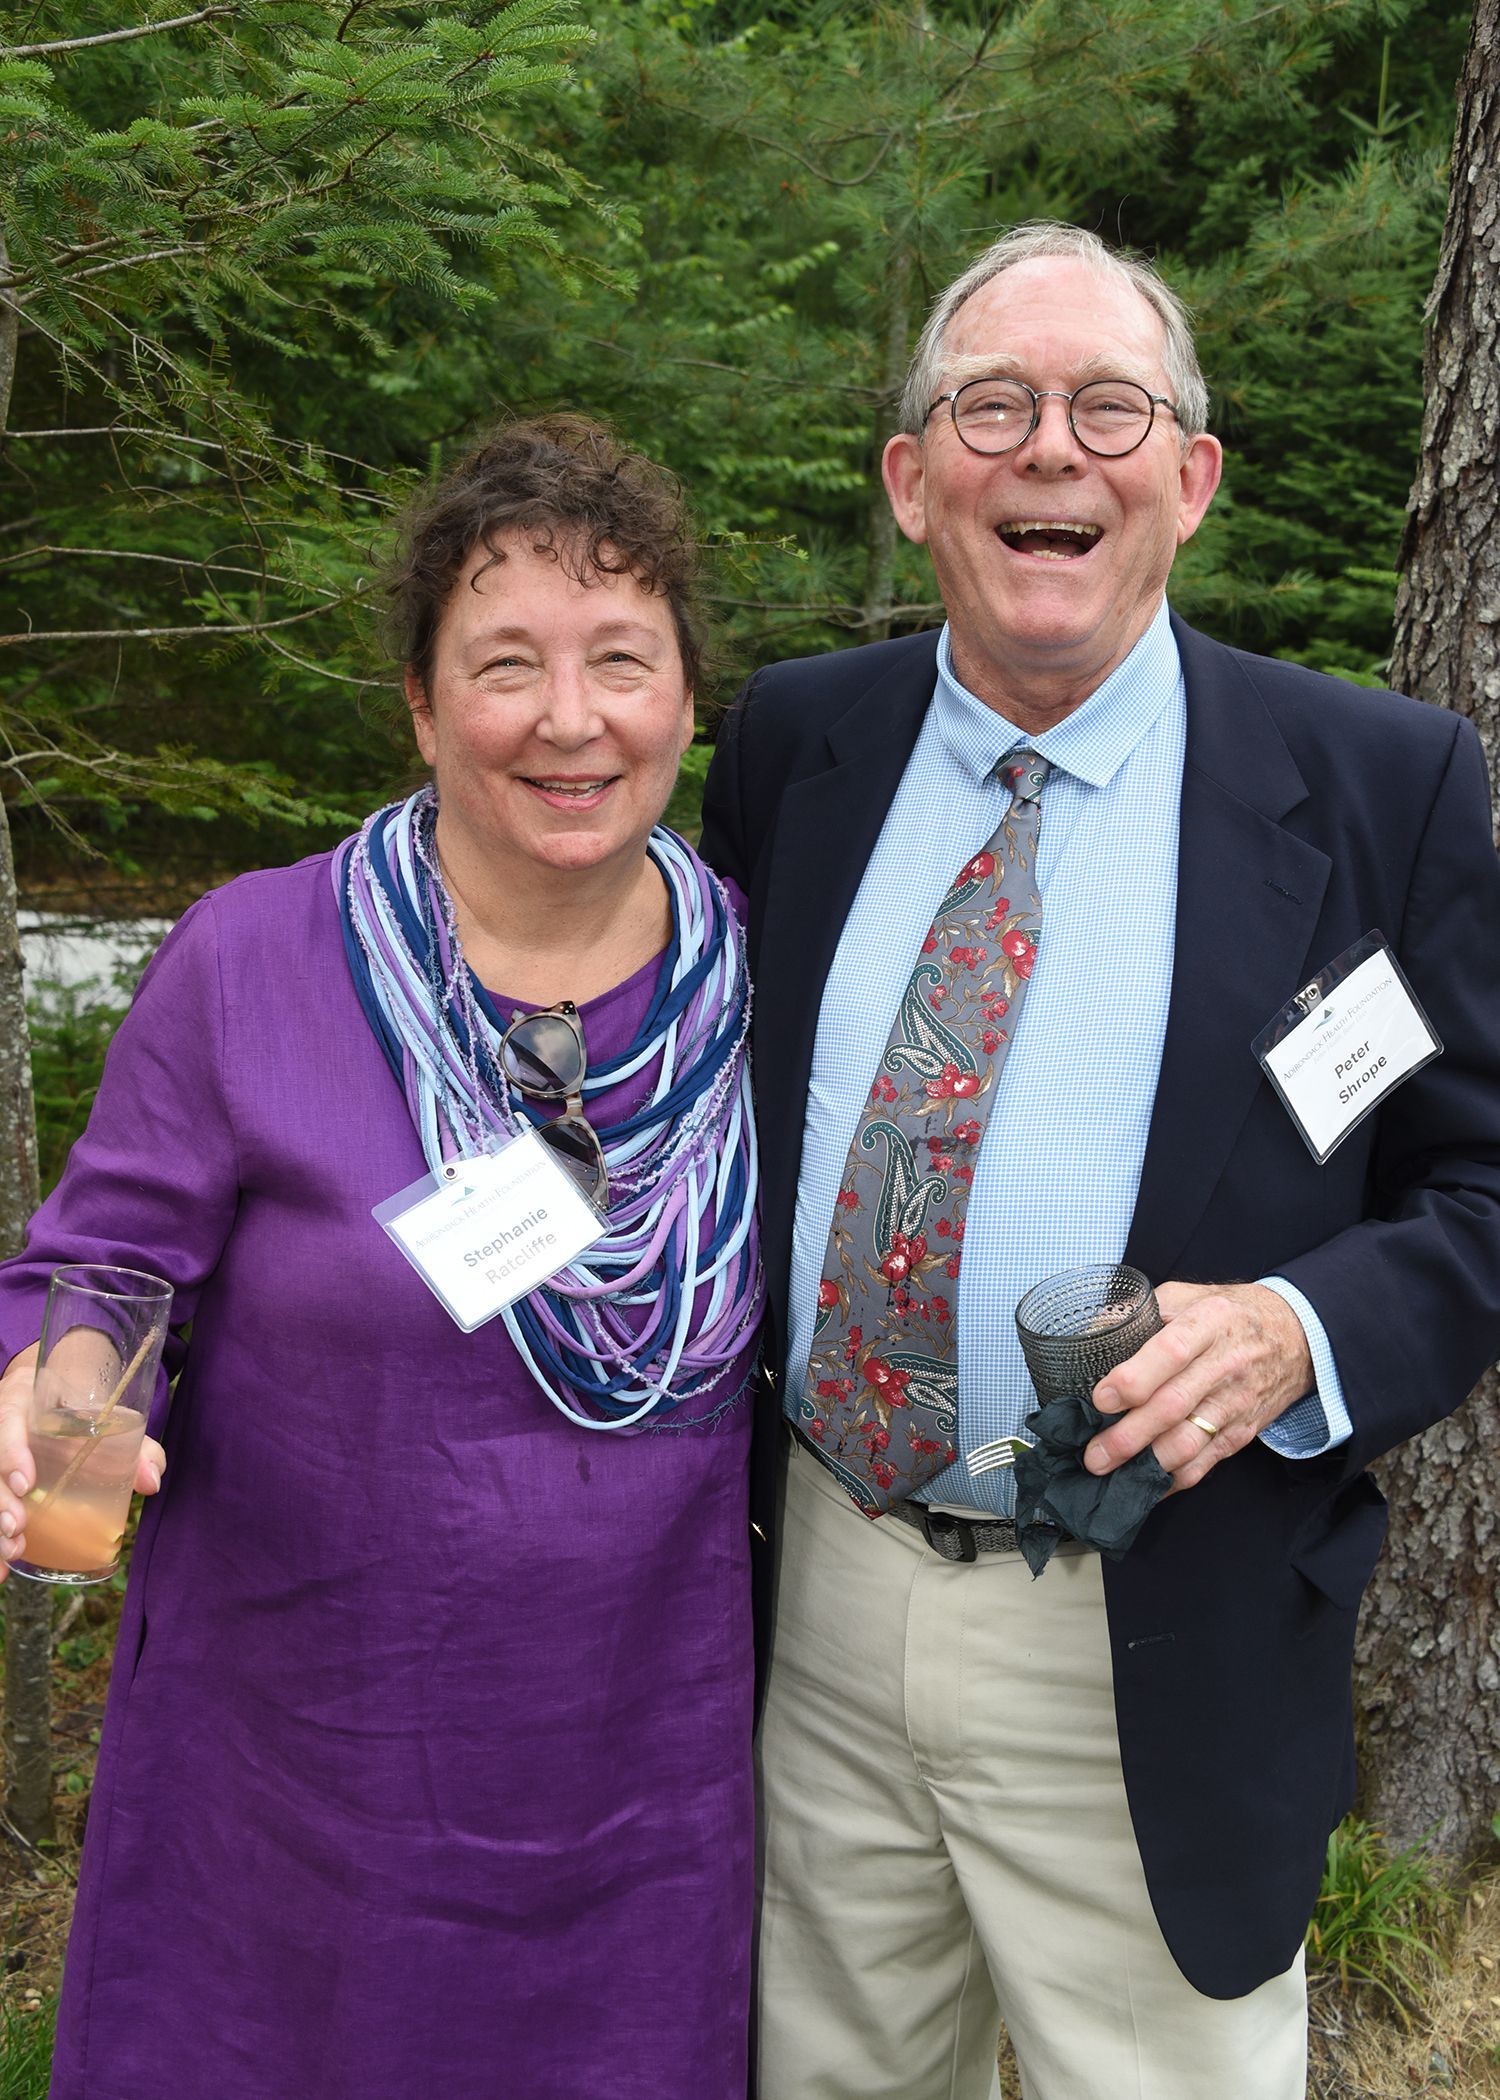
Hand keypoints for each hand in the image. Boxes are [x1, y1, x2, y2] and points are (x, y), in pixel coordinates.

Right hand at [0, 1344, 165, 1578]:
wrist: (56, 1395)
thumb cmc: (82, 1409)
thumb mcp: (109, 1417)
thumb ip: (136, 1446)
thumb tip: (151, 1480)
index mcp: (23, 1398)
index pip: (8, 1418)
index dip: (11, 1452)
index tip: (25, 1483)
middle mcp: (1, 1424)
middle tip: (18, 1527)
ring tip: (13, 1550)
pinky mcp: (1, 1481)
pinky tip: (2, 1571)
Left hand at [1083, 1282, 1312, 1492]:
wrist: (1296, 1334)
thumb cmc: (1229, 1314)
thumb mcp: (1188, 1296)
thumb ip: (1142, 1312)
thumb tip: (1089, 1335)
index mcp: (1208, 1323)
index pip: (1170, 1353)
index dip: (1134, 1379)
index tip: (1102, 1398)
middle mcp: (1224, 1364)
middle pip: (1174, 1406)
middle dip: (1129, 1436)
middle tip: (1094, 1454)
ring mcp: (1236, 1402)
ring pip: (1189, 1442)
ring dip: (1147, 1464)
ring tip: (1110, 1473)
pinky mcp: (1243, 1431)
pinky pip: (1206, 1462)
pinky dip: (1173, 1479)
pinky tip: (1145, 1485)